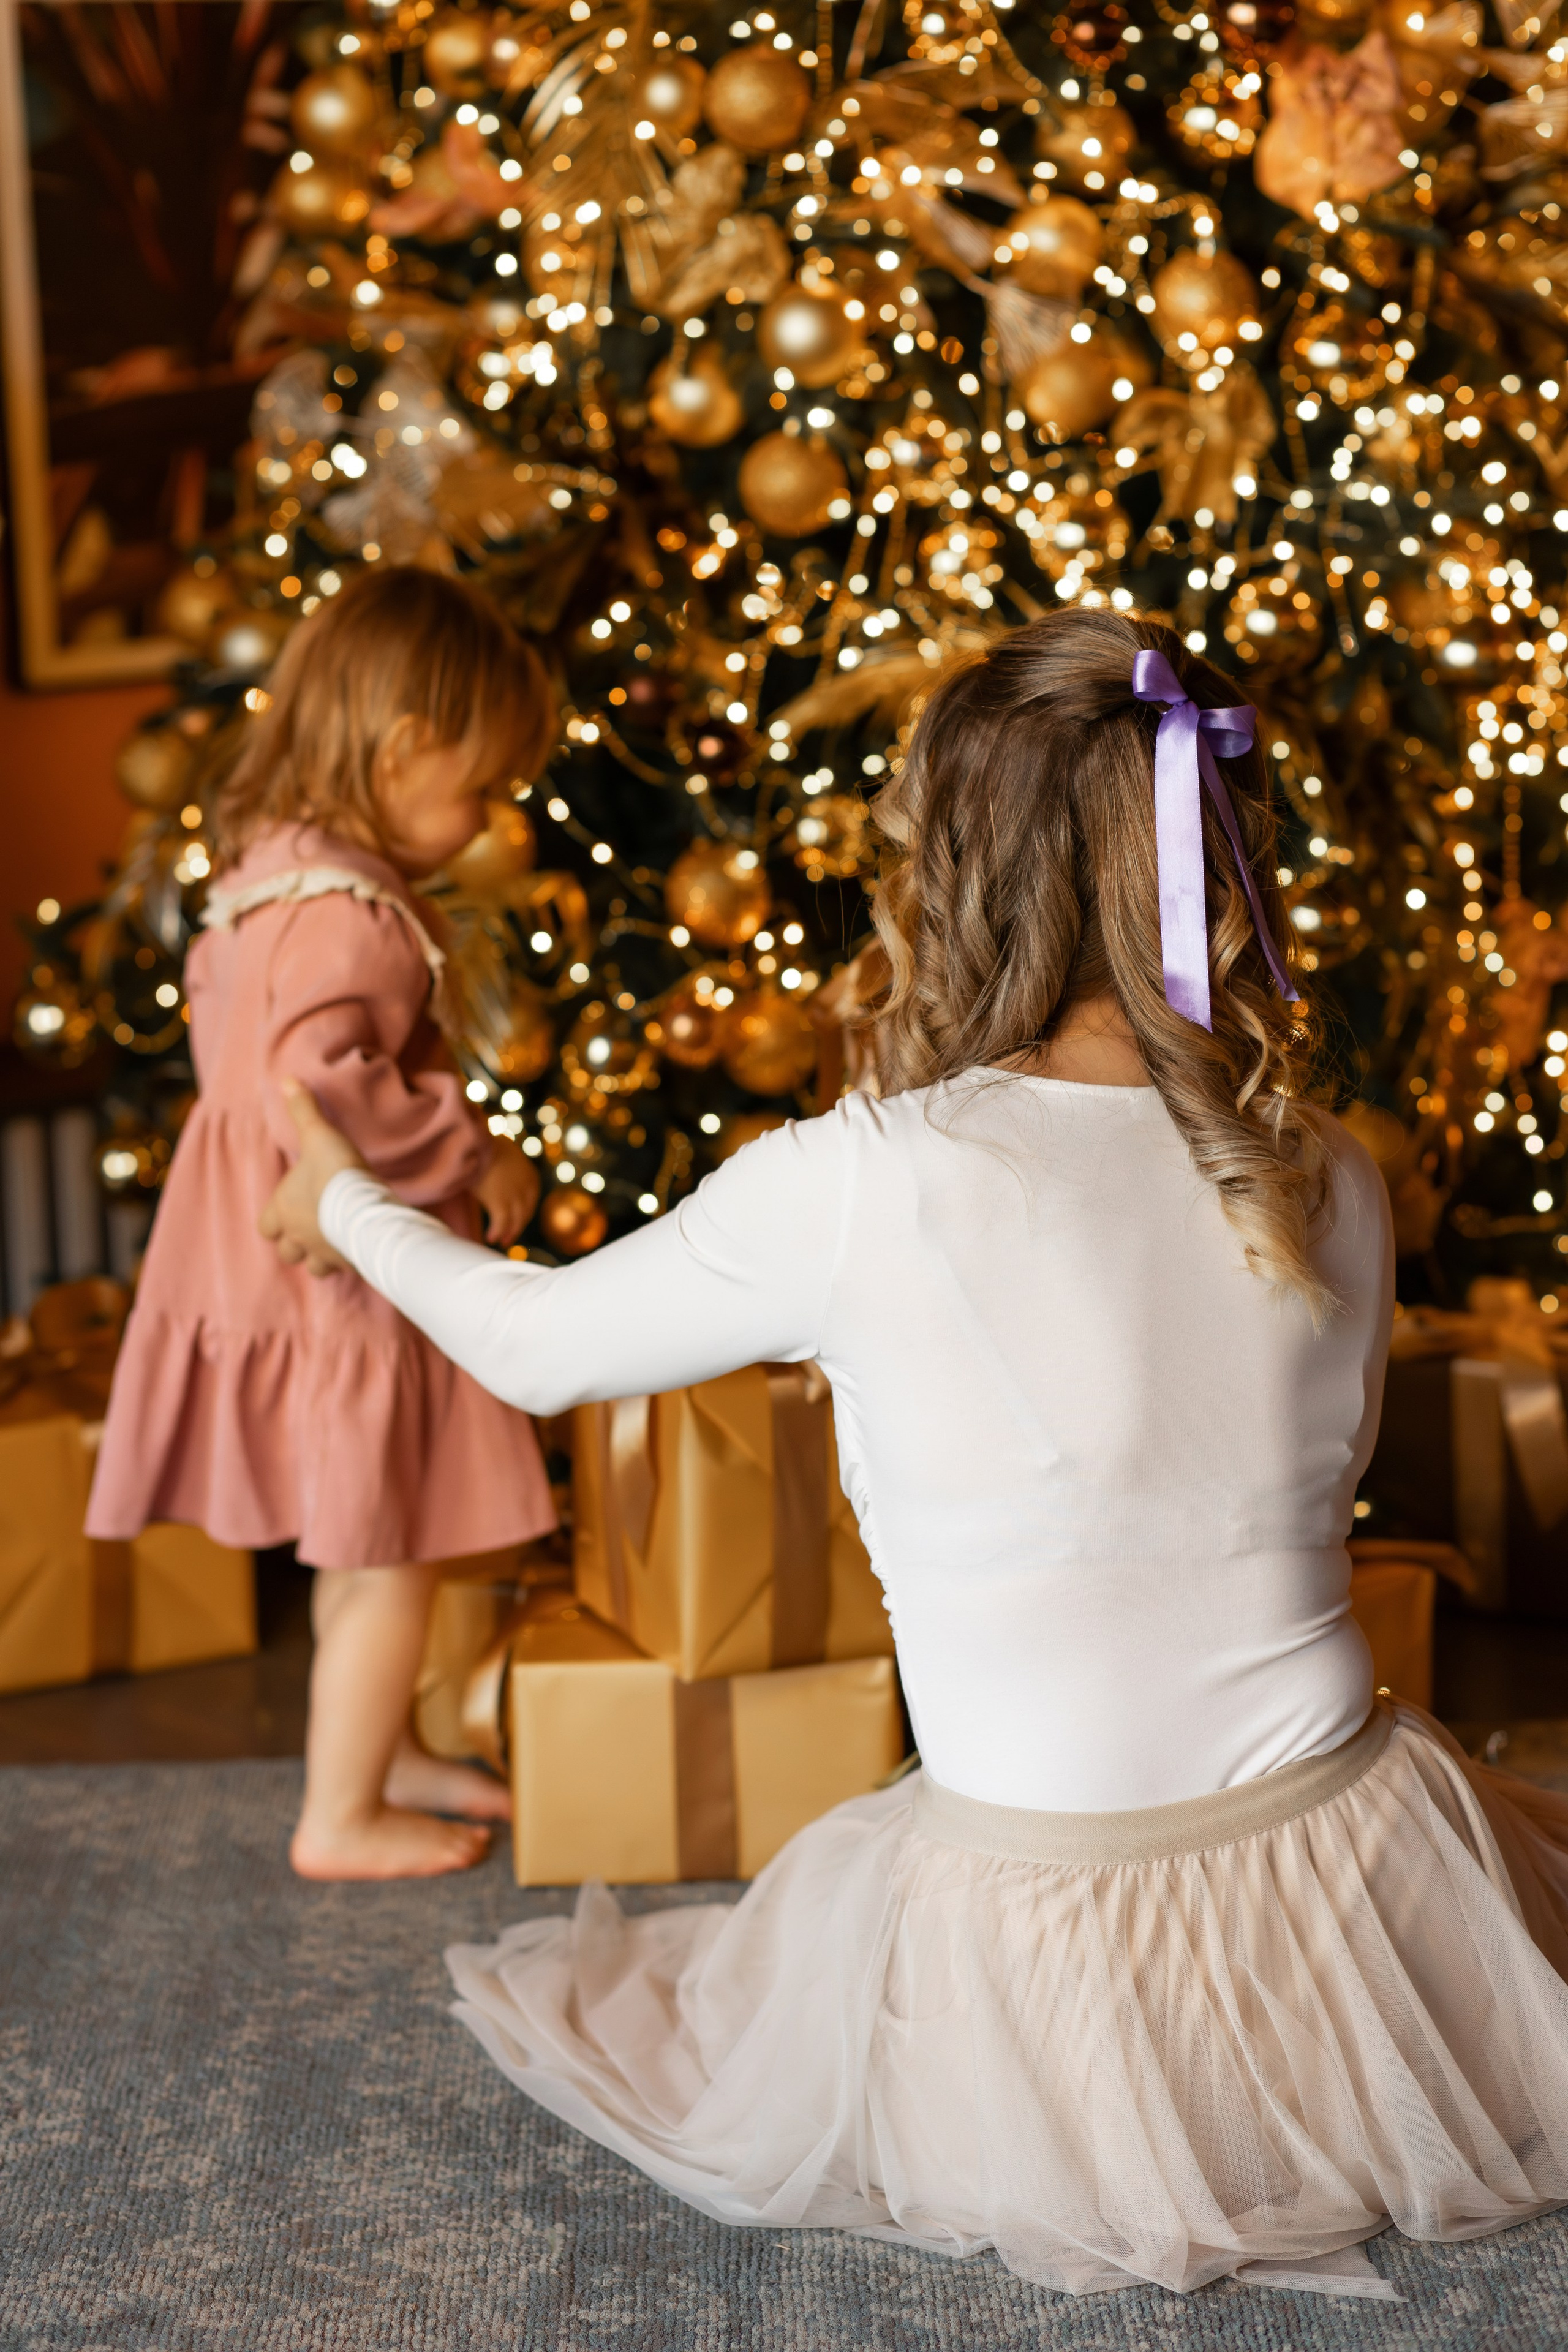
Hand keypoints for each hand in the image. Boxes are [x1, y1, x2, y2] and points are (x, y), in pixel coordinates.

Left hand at [258, 1082, 365, 1275]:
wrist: (366, 1209)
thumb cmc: (336, 1173)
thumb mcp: (318, 1135)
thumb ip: (304, 1110)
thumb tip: (287, 1081)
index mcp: (283, 1211)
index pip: (265, 1226)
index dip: (275, 1220)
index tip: (289, 1209)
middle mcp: (298, 1237)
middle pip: (286, 1252)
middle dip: (296, 1243)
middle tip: (313, 1225)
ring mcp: (324, 1254)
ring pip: (314, 1267)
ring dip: (321, 1255)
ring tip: (335, 1238)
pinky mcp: (349, 1263)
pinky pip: (344, 1268)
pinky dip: (348, 1259)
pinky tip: (359, 1246)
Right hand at [473, 1133, 539, 1245]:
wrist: (477, 1141)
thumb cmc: (485, 1144)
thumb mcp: (504, 1152)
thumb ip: (506, 1164)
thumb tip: (497, 1166)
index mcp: (531, 1178)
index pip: (530, 1202)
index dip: (522, 1215)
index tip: (515, 1222)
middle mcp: (527, 1189)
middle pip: (524, 1215)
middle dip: (516, 1227)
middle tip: (508, 1238)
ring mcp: (514, 1197)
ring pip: (514, 1222)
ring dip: (508, 1234)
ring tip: (500, 1241)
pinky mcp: (500, 1203)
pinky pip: (500, 1224)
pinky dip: (496, 1233)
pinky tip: (490, 1238)